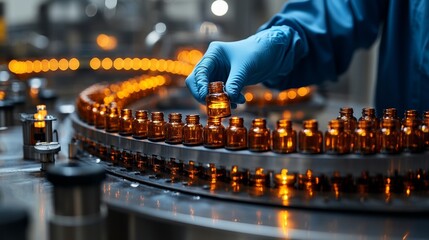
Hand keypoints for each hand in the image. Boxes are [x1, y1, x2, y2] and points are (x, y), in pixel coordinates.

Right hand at [185, 25, 302, 106]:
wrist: (271, 53)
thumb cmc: (258, 53)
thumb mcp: (246, 68)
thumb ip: (235, 82)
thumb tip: (227, 98)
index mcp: (214, 53)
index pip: (199, 72)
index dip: (200, 86)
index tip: (207, 98)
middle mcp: (212, 62)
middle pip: (197, 82)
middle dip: (205, 96)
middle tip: (215, 106)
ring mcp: (217, 72)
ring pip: (208, 90)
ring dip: (218, 100)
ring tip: (235, 103)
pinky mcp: (224, 80)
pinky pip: (219, 94)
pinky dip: (227, 100)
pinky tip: (238, 101)